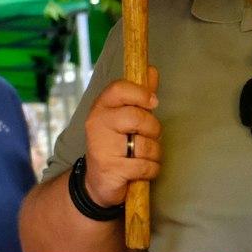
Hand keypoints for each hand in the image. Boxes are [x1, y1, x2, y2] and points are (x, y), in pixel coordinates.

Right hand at [83, 67, 162, 207]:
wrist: (97, 182)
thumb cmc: (115, 145)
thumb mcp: (123, 118)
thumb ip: (138, 95)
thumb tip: (151, 69)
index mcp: (101, 107)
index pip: (120, 89)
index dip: (141, 93)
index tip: (153, 102)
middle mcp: (97, 124)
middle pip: (138, 117)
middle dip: (153, 129)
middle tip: (148, 137)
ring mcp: (102, 147)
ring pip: (146, 145)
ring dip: (154, 154)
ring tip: (144, 156)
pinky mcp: (111, 169)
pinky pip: (145, 166)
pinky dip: (151, 170)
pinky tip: (143, 170)